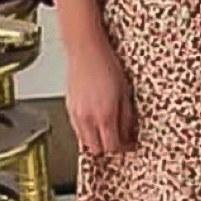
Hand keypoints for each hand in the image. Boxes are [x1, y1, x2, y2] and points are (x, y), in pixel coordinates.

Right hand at [67, 32, 136, 156]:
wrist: (85, 51)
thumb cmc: (106, 65)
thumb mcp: (125, 92)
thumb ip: (126, 116)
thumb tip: (130, 132)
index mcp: (105, 115)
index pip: (113, 146)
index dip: (124, 148)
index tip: (131, 144)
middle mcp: (88, 119)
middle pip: (97, 149)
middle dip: (110, 148)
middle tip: (121, 140)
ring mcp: (76, 115)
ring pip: (85, 142)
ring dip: (97, 141)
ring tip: (108, 131)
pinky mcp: (69, 109)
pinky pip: (78, 130)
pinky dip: (88, 132)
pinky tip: (96, 122)